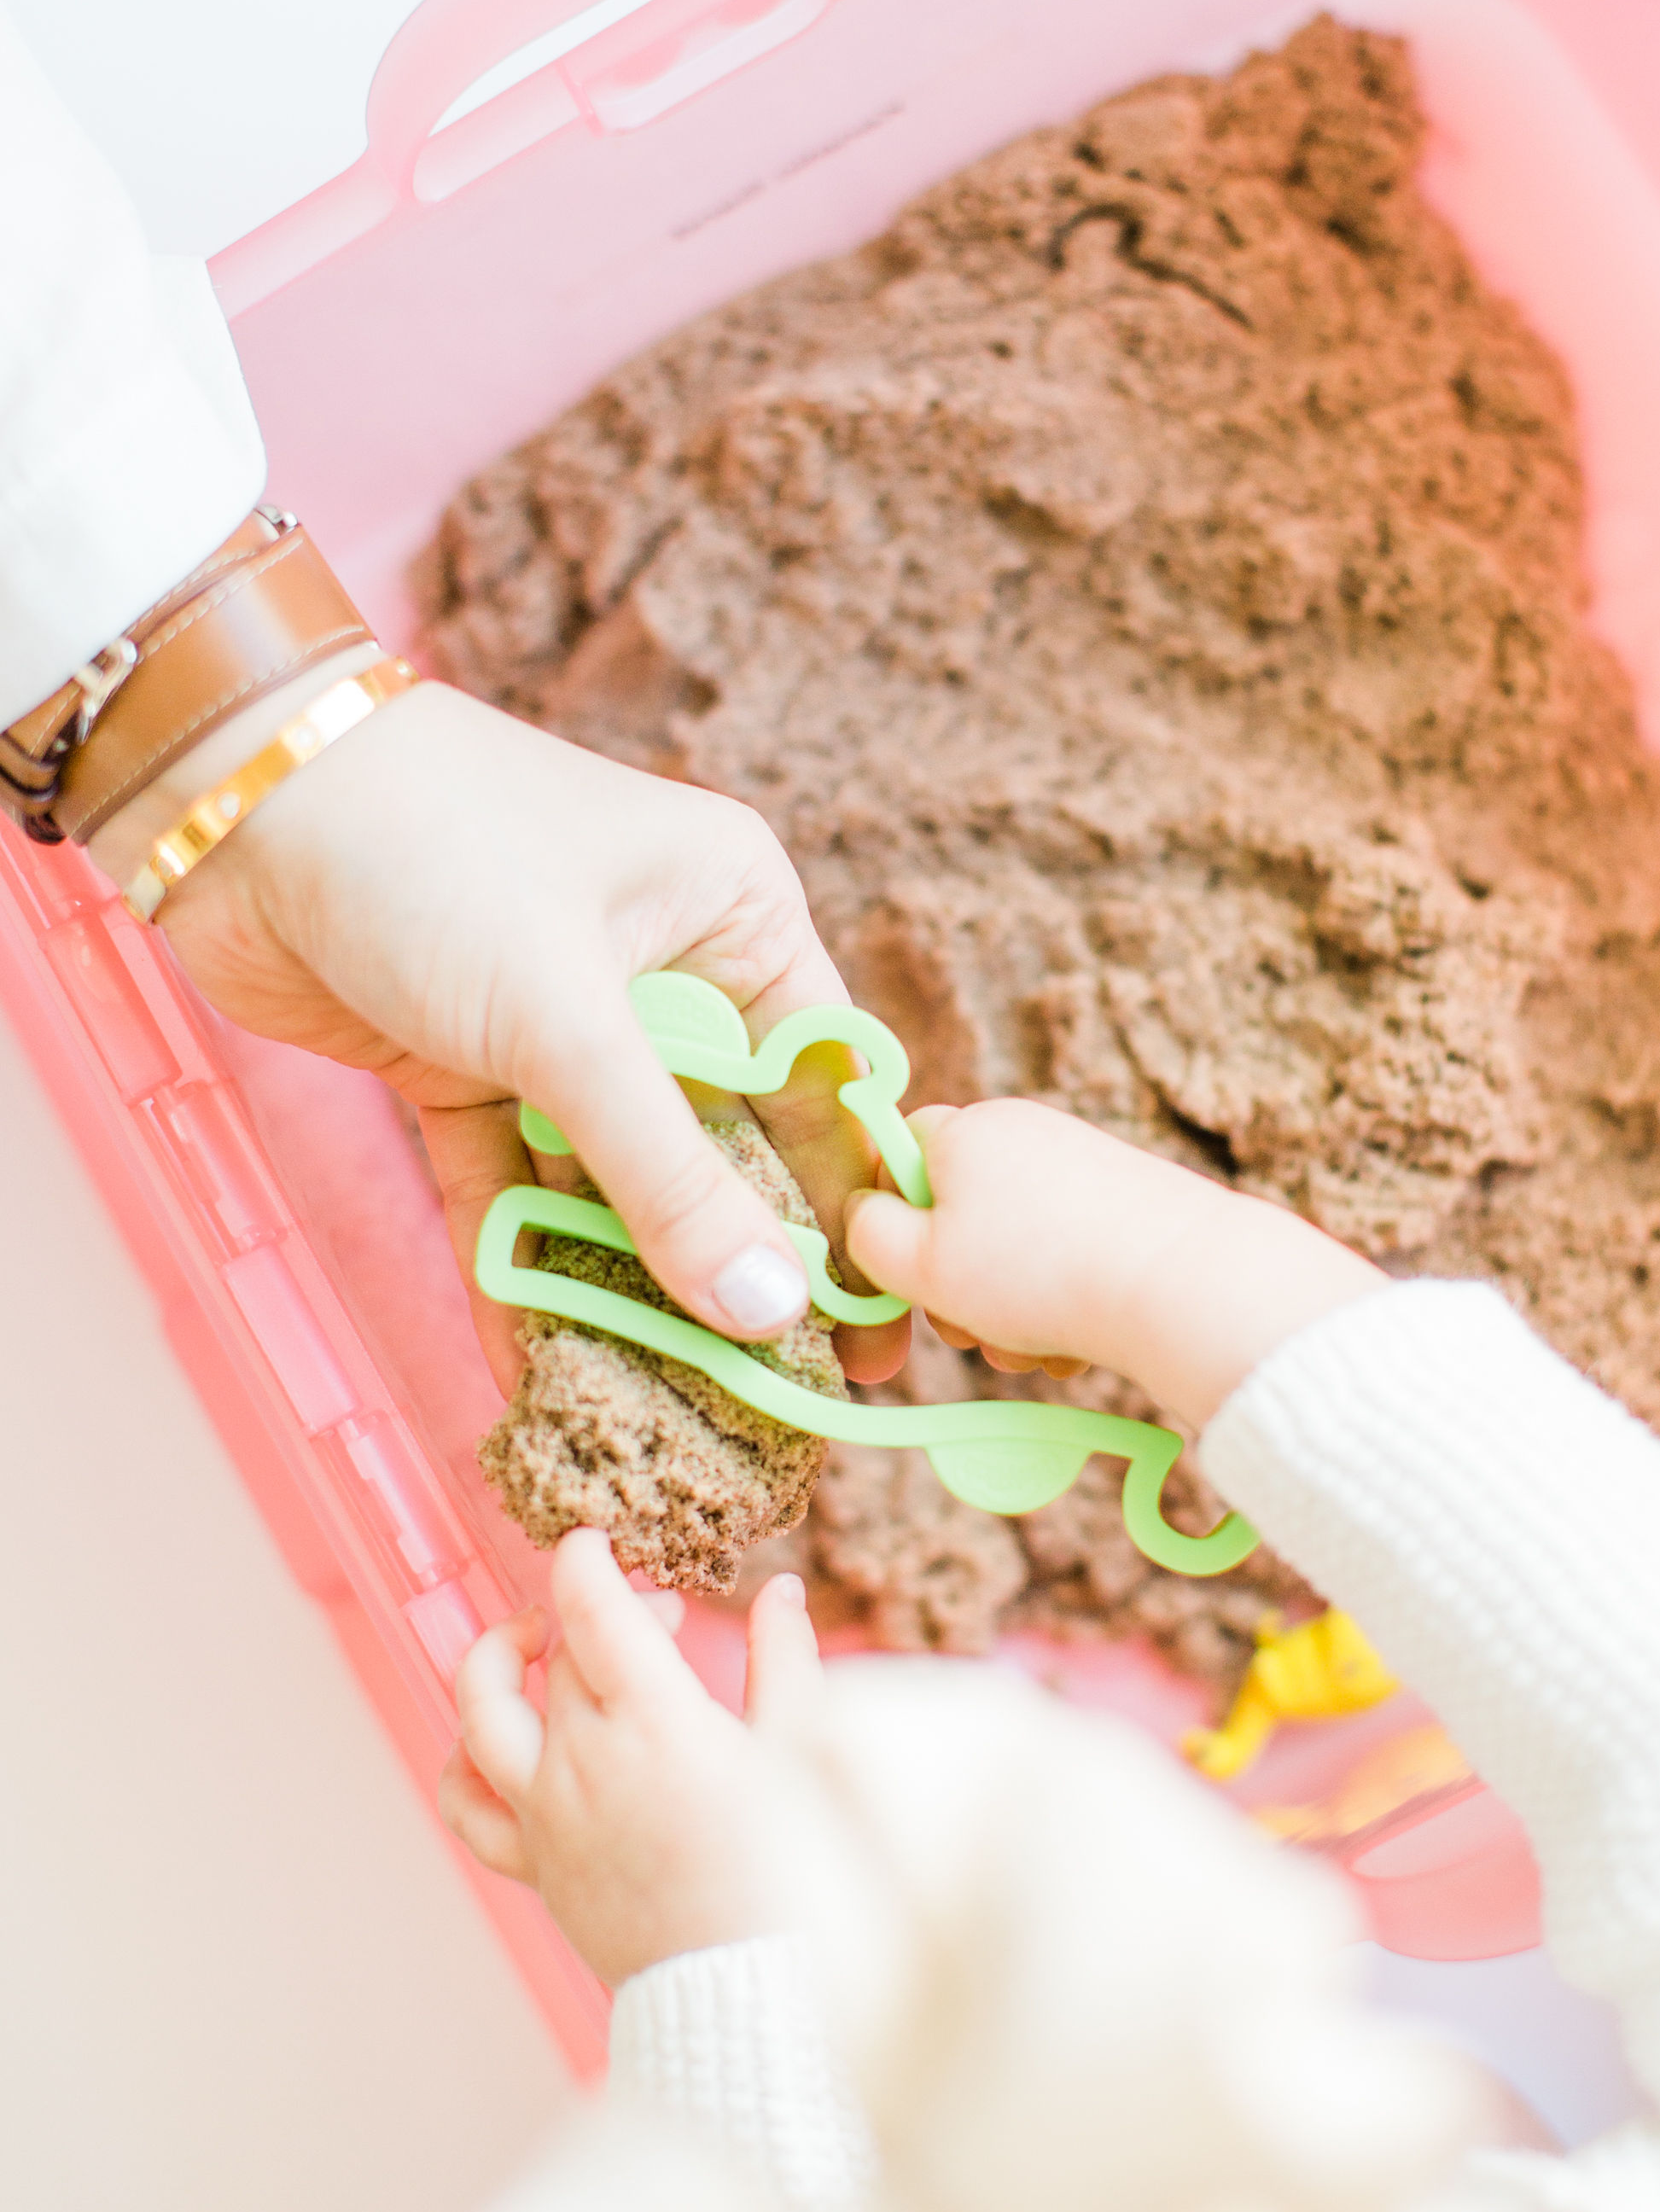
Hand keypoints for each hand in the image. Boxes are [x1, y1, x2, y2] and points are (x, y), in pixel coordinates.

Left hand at [155, 683, 903, 1387]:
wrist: (233, 800)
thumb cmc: (433, 852)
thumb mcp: (569, 1020)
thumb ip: (667, 1175)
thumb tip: (767, 1307)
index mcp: (733, 915)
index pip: (823, 1083)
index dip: (852, 1209)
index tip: (875, 1330)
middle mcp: (664, 968)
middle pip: (725, 1148)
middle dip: (737, 1270)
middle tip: (772, 1403)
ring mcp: (560, 1024)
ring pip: (615, 1180)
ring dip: (624, 1287)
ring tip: (657, 1411)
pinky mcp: (468, 1066)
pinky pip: (514, 1187)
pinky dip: (521, 1269)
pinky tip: (535, 1369)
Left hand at [438, 1529, 821, 1988]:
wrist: (752, 1987)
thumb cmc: (793, 1872)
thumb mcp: (804, 1751)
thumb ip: (785, 1659)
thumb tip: (778, 1591)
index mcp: (654, 1723)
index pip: (589, 1607)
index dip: (585, 1559)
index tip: (602, 1543)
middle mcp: (584, 1761)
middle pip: (558, 1652)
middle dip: (599, 1612)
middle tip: (658, 1621)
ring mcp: (547, 1815)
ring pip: (480, 1711)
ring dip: (498, 1660)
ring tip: (537, 1646)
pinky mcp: (534, 1864)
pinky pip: (464, 1806)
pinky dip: (464, 1762)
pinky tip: (496, 1743)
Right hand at [844, 1100, 1380, 1426]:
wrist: (1181, 1284)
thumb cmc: (1040, 1272)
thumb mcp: (920, 1264)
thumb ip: (868, 1236)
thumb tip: (863, 1215)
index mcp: (966, 1129)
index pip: (897, 1155)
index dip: (888, 1222)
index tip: (903, 1278)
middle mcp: (1026, 1133)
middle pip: (958, 1212)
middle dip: (955, 1286)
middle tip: (968, 1333)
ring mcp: (1082, 1167)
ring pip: (1014, 1248)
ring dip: (1007, 1312)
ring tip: (1030, 1352)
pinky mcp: (1129, 1205)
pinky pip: (1068, 1257)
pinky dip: (1061, 1305)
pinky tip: (1075, 1348)